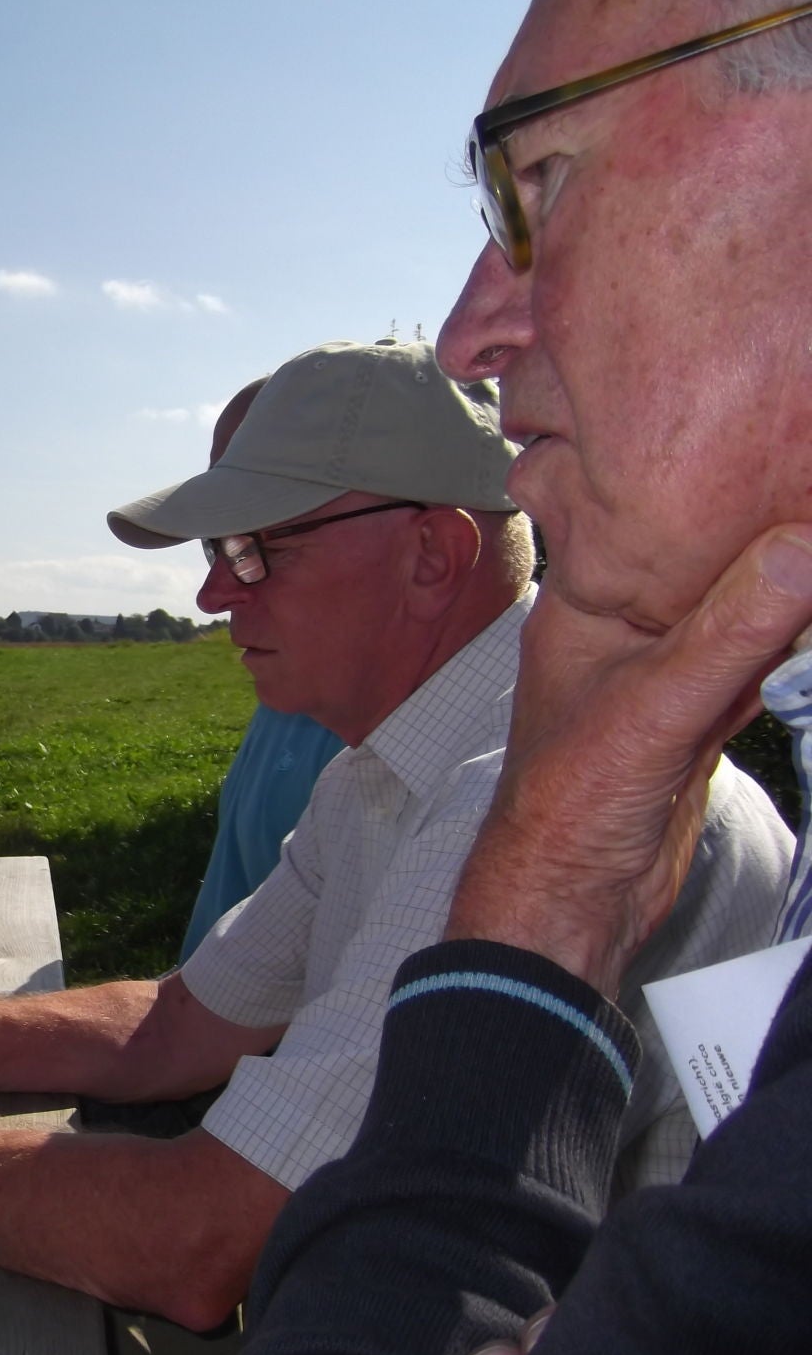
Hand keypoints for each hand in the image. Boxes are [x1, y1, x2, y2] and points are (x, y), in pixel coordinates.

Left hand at [447, 527, 811, 995]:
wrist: (572, 899)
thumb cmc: (566, 807)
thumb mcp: (654, 710)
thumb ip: (728, 633)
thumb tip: (799, 546)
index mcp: (585, 605)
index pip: (659, 522)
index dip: (726, 487)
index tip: (792, 455)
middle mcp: (623, 628)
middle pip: (711, 561)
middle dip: (771, 530)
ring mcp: (665, 670)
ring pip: (743, 609)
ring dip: (791, 587)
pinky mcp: (701, 711)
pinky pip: (759, 658)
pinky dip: (795, 641)